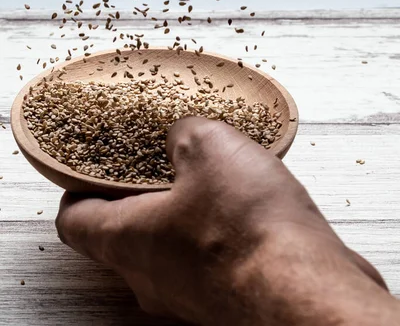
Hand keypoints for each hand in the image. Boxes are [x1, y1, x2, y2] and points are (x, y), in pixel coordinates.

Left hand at [56, 117, 396, 325]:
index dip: (78, 189)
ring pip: (170, 245)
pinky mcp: (227, 299)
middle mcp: (152, 277)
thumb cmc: (248, 228)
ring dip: (185, 208)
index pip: (74, 221)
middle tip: (159, 158)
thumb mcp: (208, 147)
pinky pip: (210, 257)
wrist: (309, 292)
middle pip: (123, 233)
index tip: (90, 168)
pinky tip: (246, 201)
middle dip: (140, 191)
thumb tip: (183, 133)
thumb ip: (183, 132)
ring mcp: (190, 295)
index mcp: (127, 241)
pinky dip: (218, 228)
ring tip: (213, 173)